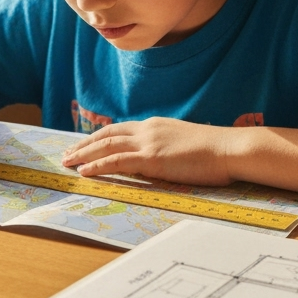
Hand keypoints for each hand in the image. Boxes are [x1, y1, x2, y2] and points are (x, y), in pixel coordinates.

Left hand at [61, 118, 235, 186]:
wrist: (230, 149)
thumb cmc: (215, 151)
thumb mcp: (185, 144)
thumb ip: (167, 148)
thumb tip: (160, 159)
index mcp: (155, 125)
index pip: (119, 129)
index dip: (98, 137)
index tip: (84, 145)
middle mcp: (148, 129)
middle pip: (106, 135)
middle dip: (84, 145)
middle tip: (66, 155)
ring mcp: (149, 143)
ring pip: (106, 147)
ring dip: (83, 155)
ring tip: (67, 163)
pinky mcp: (152, 158)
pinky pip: (116, 162)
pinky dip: (97, 166)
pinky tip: (84, 172)